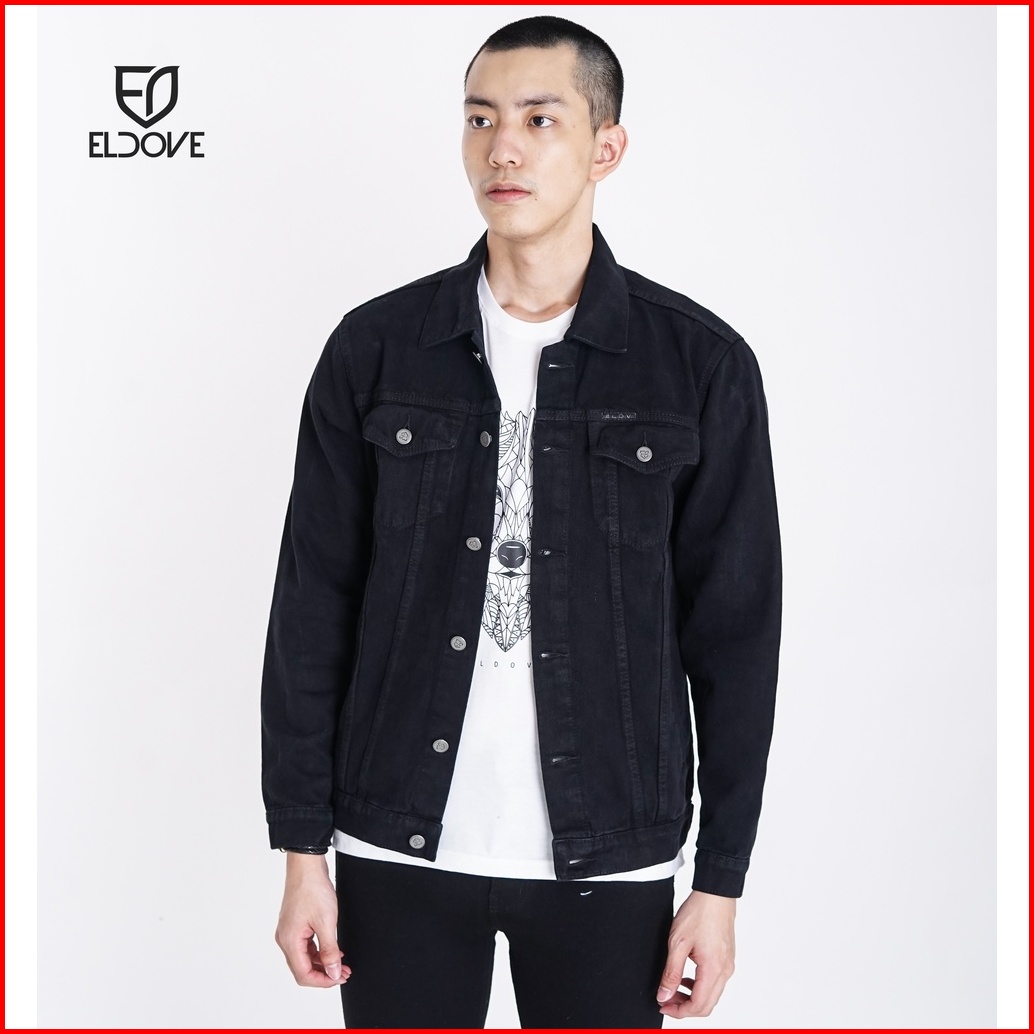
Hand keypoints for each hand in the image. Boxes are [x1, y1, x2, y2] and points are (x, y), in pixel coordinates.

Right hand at [274, 852, 350, 987]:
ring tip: (342, 963)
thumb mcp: (327, 922)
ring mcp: (289, 931)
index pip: (303, 974)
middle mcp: (285, 939)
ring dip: (323, 962)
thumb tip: (332, 972)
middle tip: (344, 972)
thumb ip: (330, 950)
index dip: (323, 981)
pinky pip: (306, 945)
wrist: (307, 866)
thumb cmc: (313, 889)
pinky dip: (319, 951)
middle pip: (303, 968)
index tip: (339, 977)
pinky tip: (333, 949)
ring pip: (305, 957)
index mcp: (289, 941)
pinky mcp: (295, 924)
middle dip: (324, 973)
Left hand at [656, 889, 735, 1017]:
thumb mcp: (678, 943)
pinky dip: (700, 986)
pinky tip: (686, 977)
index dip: (678, 1011)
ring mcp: (728, 965)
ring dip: (692, 997)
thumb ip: (671, 972)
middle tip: (665, 999)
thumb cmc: (699, 913)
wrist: (715, 894)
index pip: (698, 1006)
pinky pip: (715, 983)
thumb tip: (664, 995)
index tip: (662, 1006)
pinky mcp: (727, 959)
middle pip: (706, 1006)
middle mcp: (725, 971)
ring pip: (711, 996)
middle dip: (684, 1007)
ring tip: (673, 988)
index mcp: (713, 970)